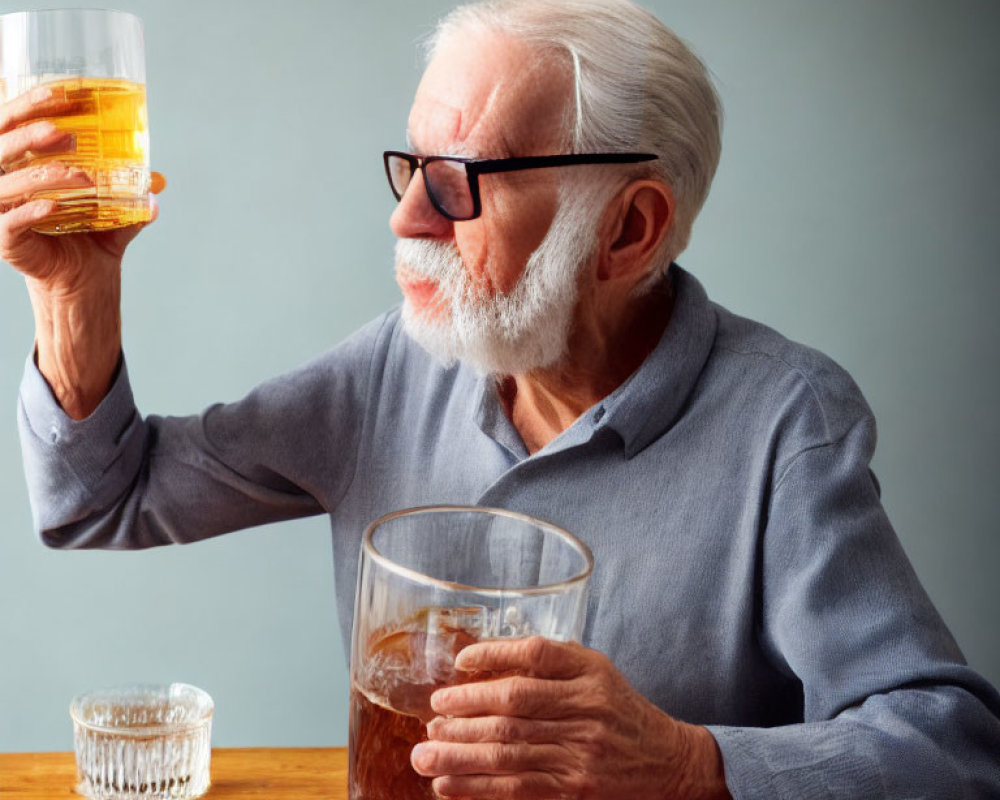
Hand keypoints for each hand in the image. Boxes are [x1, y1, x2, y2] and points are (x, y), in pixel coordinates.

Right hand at [0, 84, 155, 292]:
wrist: (84, 279)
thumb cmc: (90, 235)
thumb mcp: (114, 208)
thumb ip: (130, 194)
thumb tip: (157, 182)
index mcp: (18, 162)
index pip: (13, 122)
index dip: (30, 104)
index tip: (60, 93)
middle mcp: (2, 180)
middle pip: (0, 143)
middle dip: (31, 134)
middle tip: (66, 134)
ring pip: (7, 183)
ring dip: (45, 176)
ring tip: (82, 177)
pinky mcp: (4, 240)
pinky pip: (10, 222)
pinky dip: (32, 211)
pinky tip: (55, 206)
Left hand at [412, 636, 730, 799]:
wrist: (669, 763)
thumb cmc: (622, 712)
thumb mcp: (597, 674)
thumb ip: (553, 664)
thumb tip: (487, 664)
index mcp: (590, 672)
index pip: (536, 655)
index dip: (493, 655)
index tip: (459, 663)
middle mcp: (587, 707)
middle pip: (514, 704)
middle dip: (465, 710)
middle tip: (431, 715)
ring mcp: (581, 751)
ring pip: (508, 749)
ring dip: (459, 752)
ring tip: (425, 752)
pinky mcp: (574, 788)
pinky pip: (517, 786)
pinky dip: (477, 786)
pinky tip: (447, 785)